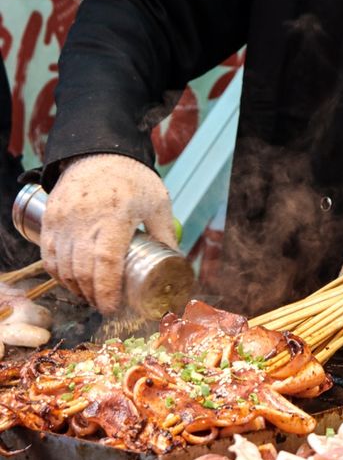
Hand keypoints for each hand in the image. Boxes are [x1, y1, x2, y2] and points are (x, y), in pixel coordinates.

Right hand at [41, 153, 176, 313]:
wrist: (99, 151)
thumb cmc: (132, 178)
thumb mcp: (157, 203)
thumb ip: (165, 234)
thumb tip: (177, 264)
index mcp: (115, 215)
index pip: (106, 263)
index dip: (107, 292)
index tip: (113, 307)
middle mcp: (84, 219)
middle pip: (83, 271)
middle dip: (93, 296)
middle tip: (105, 305)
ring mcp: (63, 219)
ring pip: (63, 267)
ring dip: (76, 288)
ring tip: (91, 296)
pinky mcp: (49, 219)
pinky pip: (48, 256)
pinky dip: (59, 274)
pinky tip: (71, 282)